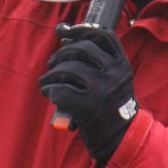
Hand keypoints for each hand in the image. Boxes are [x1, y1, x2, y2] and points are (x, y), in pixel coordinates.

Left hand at [37, 24, 138, 167]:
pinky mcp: (87, 107)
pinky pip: (60, 90)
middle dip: (61, 53)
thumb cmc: (109, 106)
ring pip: (68, 68)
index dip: (81, 29)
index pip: (103, 35)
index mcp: (122, 65)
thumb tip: (64, 34)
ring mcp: (101, 90)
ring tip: (46, 80)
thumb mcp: (113, 79)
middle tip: (52, 63)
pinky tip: (48, 92)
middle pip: (81, 49)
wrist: (119, 138)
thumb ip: (95, 60)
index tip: (64, 31)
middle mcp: (114, 74)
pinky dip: (50, 89)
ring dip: (51, 73)